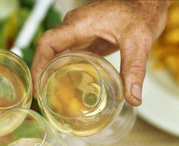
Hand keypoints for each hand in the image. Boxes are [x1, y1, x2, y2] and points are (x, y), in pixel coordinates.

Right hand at [32, 0, 168, 105]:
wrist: (147, 1)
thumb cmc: (141, 12)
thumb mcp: (138, 42)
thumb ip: (134, 69)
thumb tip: (132, 98)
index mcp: (80, 24)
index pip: (48, 43)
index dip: (38, 64)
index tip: (36, 85)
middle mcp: (74, 27)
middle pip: (48, 50)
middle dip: (41, 72)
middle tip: (40, 96)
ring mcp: (79, 32)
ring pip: (56, 52)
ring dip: (51, 71)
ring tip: (49, 93)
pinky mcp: (86, 38)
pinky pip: (68, 53)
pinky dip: (63, 68)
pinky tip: (66, 82)